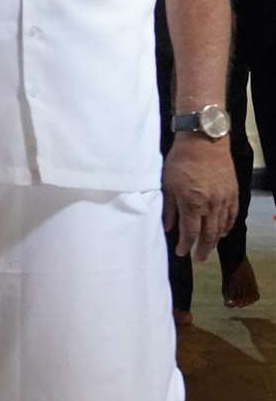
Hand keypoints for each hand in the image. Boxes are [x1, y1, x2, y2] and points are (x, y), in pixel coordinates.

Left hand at [163, 133, 236, 260]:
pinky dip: (227, 226)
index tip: (181, 253)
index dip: (185, 245)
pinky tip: (222, 232)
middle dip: (203, 249)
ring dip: (215, 240)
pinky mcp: (233, 193)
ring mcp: (224, 199)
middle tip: (198, 259)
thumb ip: (168, 208)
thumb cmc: (180, 161)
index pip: (190, 233)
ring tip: (208, 248)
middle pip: (208, 234)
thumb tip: (168, 228)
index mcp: (192, 203)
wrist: (204, 141)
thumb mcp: (167, 184)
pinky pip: (232, 215)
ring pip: (222, 227)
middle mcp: (211, 205)